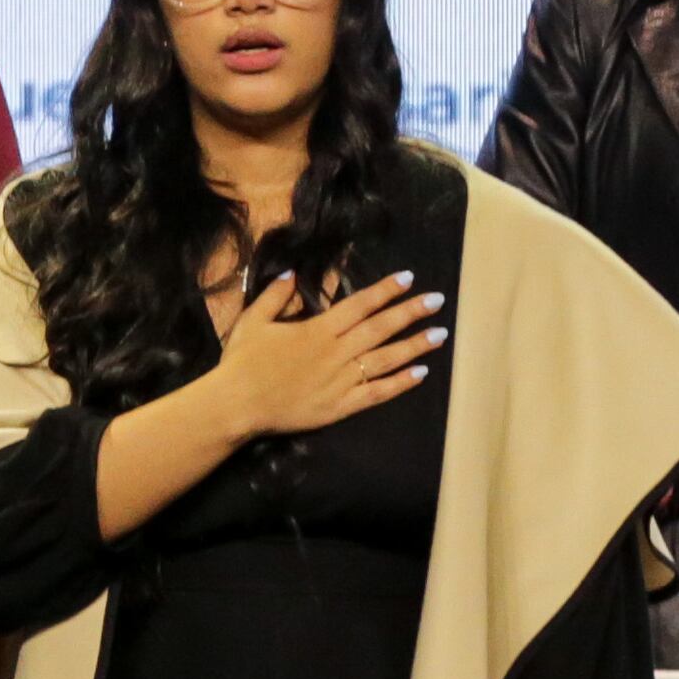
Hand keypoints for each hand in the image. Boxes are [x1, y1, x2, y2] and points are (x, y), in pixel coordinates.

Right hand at [200, 269, 444, 442]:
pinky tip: (420, 374)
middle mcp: (336, 352)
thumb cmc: (242, 362)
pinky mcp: (341, 405)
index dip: (384, 290)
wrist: (237, 405)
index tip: (408, 278)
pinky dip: (400, 383)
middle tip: (437, 300)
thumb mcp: (252, 321)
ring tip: (440, 334)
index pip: (359, 305)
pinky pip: (377, 393)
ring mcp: (342, 380)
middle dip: (410, 312)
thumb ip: (274, 296)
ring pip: (386, 360)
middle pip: (380, 328)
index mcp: (317, 330)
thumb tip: (294, 273)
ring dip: (415, 346)